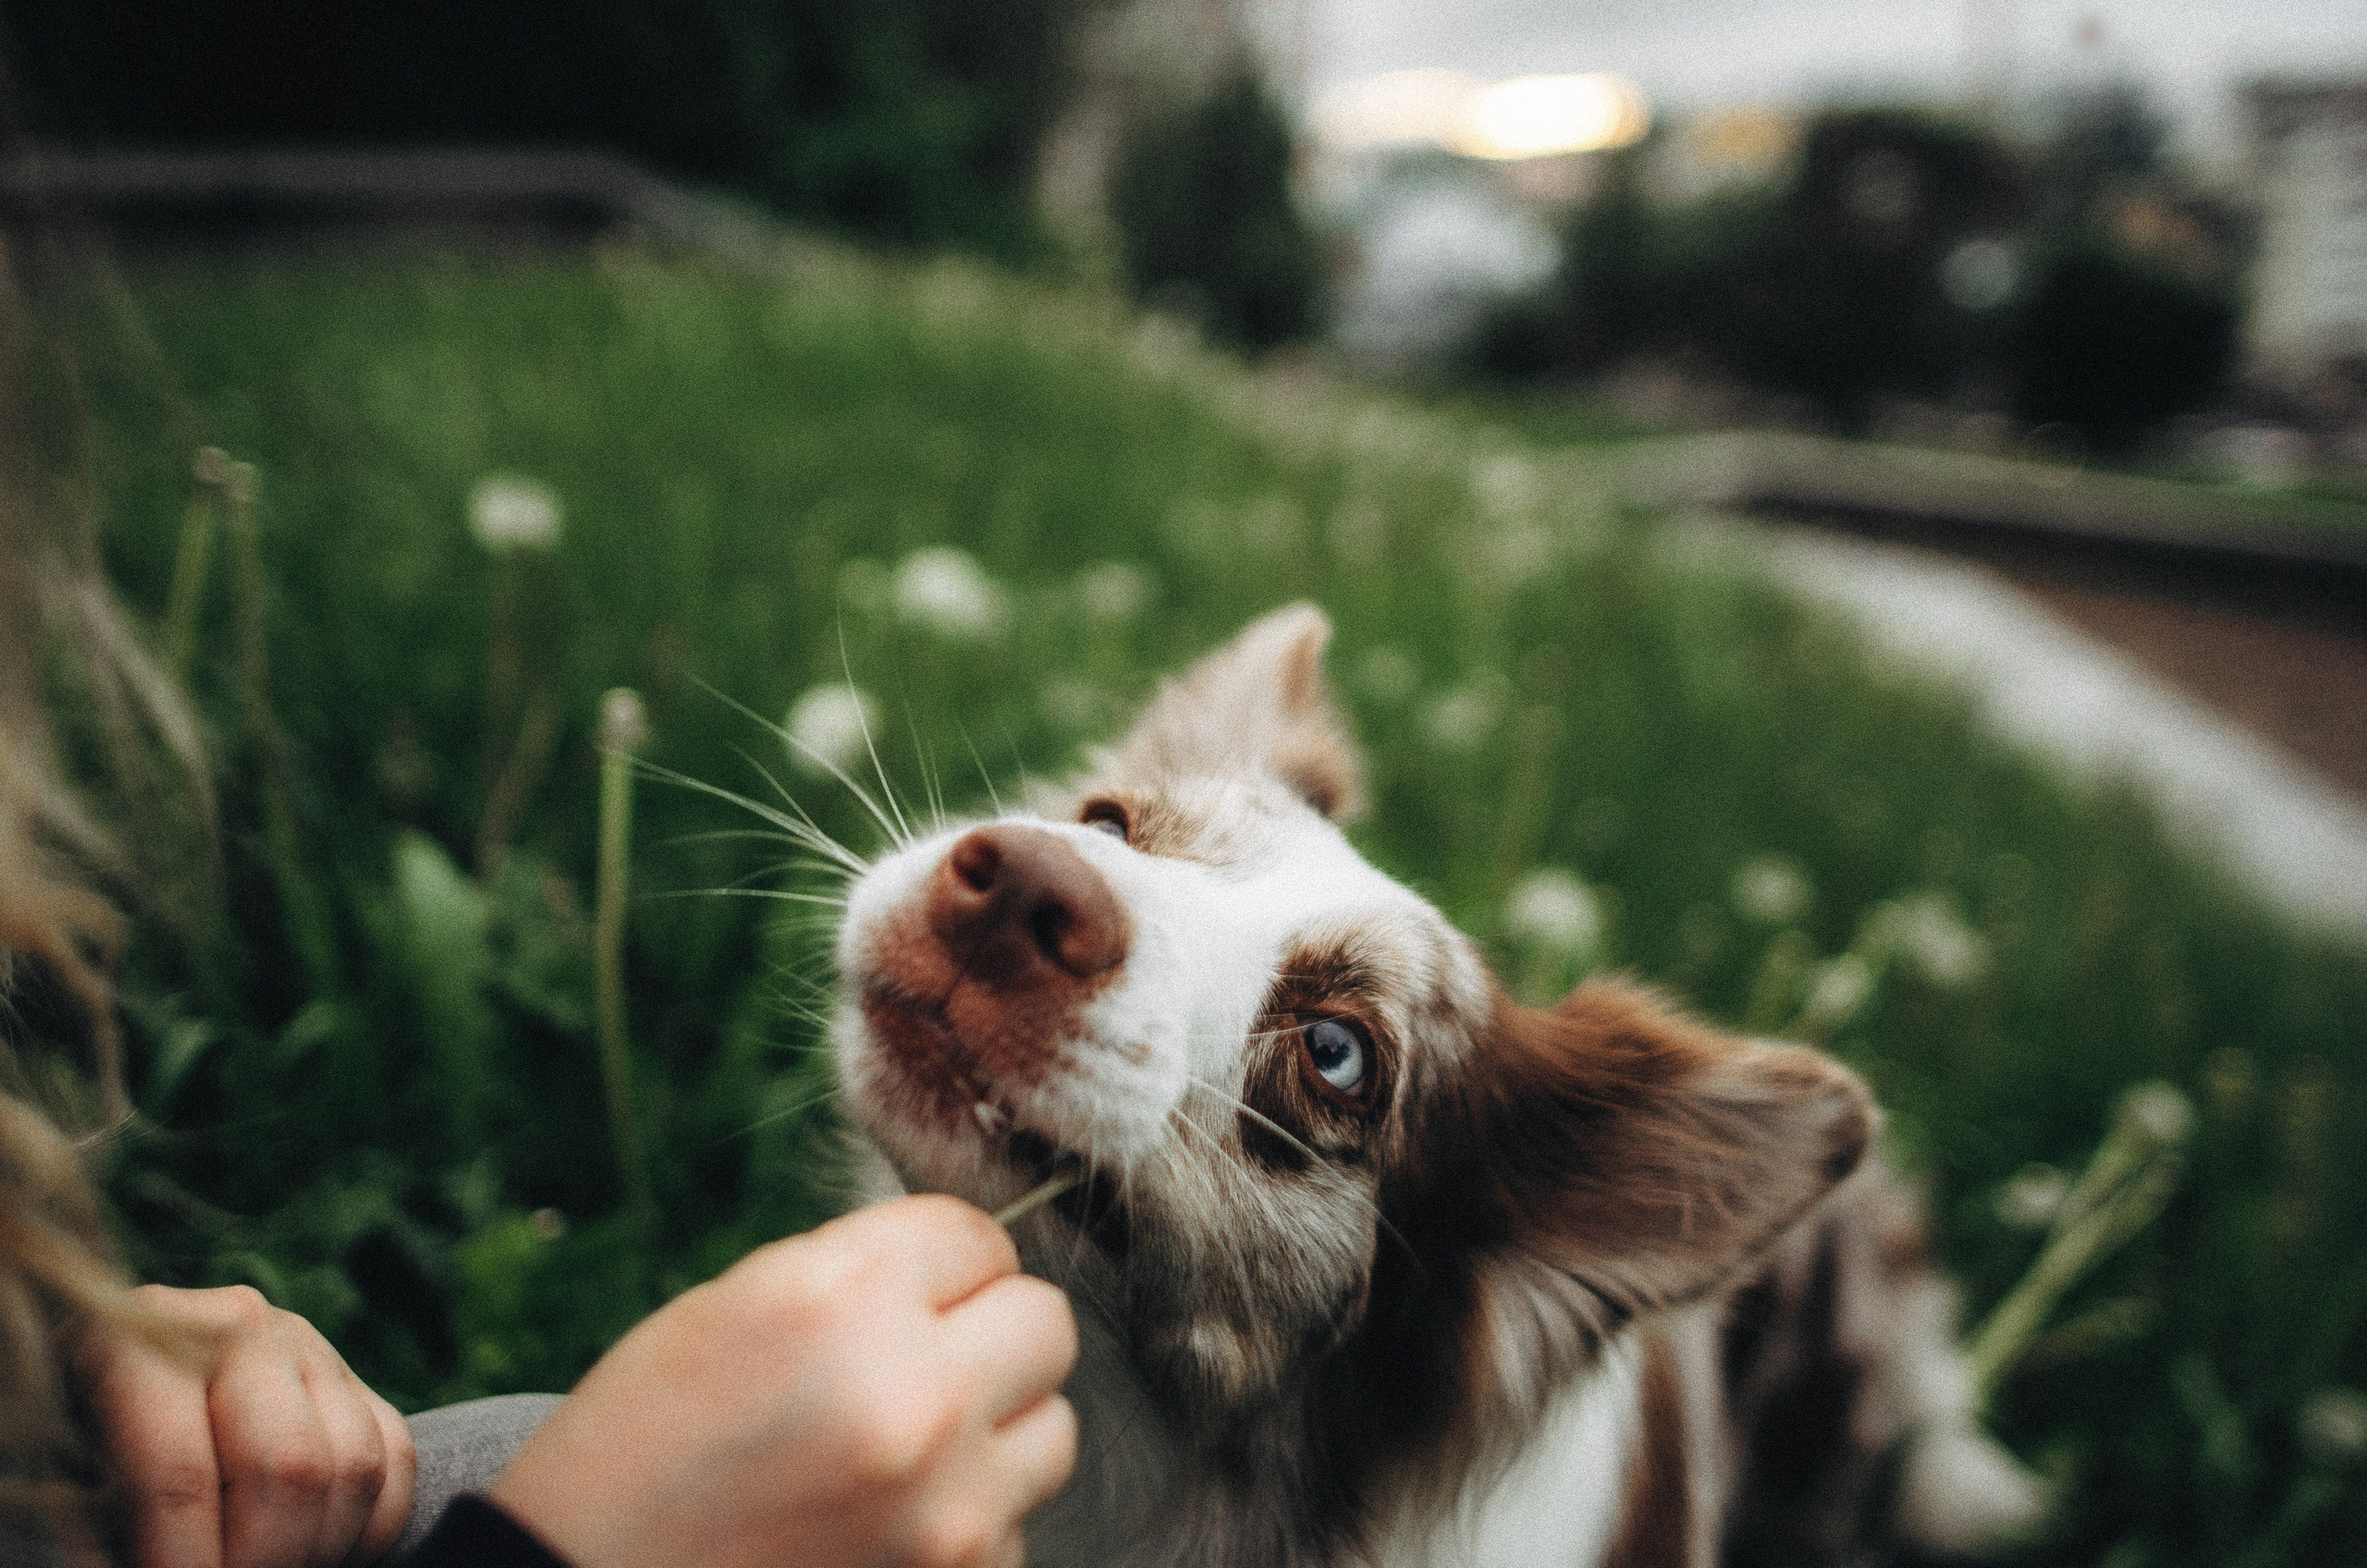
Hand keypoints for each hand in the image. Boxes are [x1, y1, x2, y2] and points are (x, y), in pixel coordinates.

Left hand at [80, 1284, 416, 1567]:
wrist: (129, 1385)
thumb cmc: (82, 1450)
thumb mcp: (67, 1476)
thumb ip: (105, 1525)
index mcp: (141, 1340)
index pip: (178, 1474)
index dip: (181, 1562)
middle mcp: (237, 1326)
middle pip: (288, 1469)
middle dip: (265, 1561)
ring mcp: (308, 1346)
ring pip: (354, 1469)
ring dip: (320, 1551)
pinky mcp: (356, 1378)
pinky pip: (395, 1463)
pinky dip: (367, 1531)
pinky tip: (314, 1554)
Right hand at [490, 1194, 1078, 1567]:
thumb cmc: (639, 1449)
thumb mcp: (734, 1310)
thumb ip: (862, 1276)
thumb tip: (967, 1268)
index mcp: (843, 1298)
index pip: (980, 1235)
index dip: (945, 1263)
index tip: (910, 1292)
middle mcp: (913, 1393)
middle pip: (1045, 1324)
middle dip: (990, 1335)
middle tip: (921, 1363)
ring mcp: (948, 1505)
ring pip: (1054, 1429)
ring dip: (996, 1432)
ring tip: (904, 1451)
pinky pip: (1015, 1525)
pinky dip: (967, 1522)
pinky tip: (881, 1526)